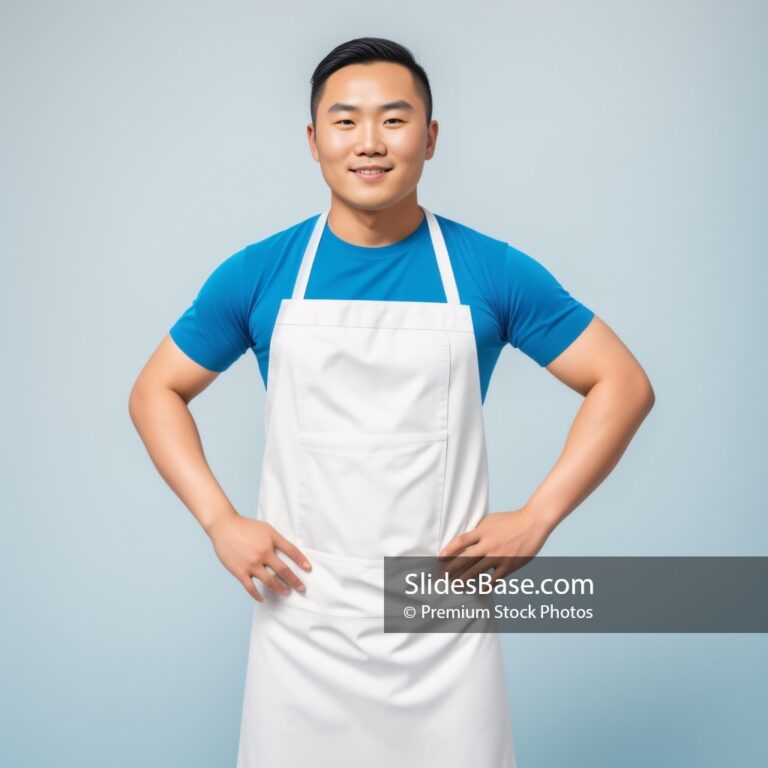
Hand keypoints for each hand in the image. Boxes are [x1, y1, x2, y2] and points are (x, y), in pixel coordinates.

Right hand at [207, 513, 311, 601]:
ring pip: (270, 581)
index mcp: (271, 540)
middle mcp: (263, 552)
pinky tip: (262, 599)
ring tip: (287, 593)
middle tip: (302, 588)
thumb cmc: (246, 527)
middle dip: (295, 581)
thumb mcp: (266, 528)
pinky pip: (251, 588)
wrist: (225, 526)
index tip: (308, 569)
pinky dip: (257, 595)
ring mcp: (251, 564)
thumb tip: (289, 554)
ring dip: (280, 588)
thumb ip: (277, 540)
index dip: (301, 560)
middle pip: (284, 570)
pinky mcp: (240, 571)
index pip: (291, 551)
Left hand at [437, 508, 552, 584]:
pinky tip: (477, 591)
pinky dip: (485, 586)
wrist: (533, 523)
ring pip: (477, 570)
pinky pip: (494, 579)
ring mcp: (499, 556)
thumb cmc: (511, 520)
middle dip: (451, 568)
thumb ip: (478, 531)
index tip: (440, 558)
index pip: (461, 541)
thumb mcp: (490, 520)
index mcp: (482, 531)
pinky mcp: (509, 565)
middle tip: (441, 576)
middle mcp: (489, 544)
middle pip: (465, 558)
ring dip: (463, 579)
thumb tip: (465, 541)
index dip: (449, 550)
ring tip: (454, 585)